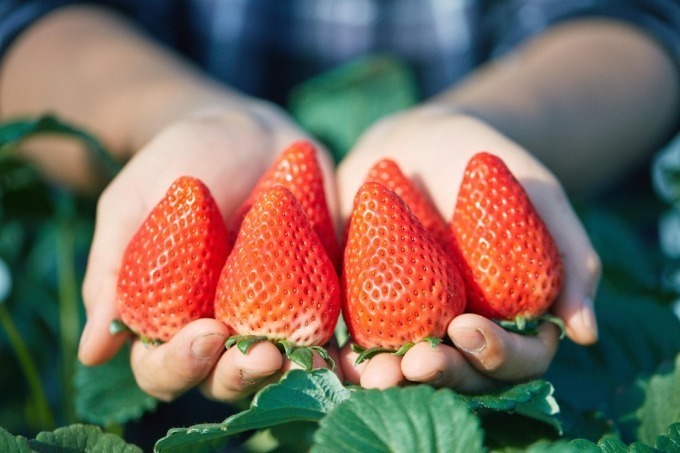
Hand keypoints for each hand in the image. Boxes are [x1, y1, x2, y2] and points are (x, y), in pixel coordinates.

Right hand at [78, 102, 338, 400]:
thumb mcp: (135, 204)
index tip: (204, 332)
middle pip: (222, 380)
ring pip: (276, 369)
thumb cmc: (179, 163)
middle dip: (238, 375)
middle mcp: (218, 328)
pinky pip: (324, 334)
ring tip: (299, 352)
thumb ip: (114, 271)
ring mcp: (268, 317)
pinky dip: (331, 347)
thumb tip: (92, 353)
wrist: (245, 132)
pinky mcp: (314, 299)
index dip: (178, 363)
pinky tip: (340, 346)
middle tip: (260, 353)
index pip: (163, 365)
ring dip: (288, 371)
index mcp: (168, 317)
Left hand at [336, 105, 600, 390]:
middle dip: (443, 376)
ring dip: (393, 382)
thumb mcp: (535, 194)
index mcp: (511, 312)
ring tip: (376, 374)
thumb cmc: (482, 164)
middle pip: (463, 375)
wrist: (413, 141)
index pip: (519, 357)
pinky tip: (337, 358)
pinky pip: (360, 344)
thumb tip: (587, 333)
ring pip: (409, 372)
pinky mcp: (367, 311)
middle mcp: (463, 328)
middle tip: (418, 363)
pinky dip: (350, 359)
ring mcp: (414, 323)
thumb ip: (569, 255)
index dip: (500, 356)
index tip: (467, 328)